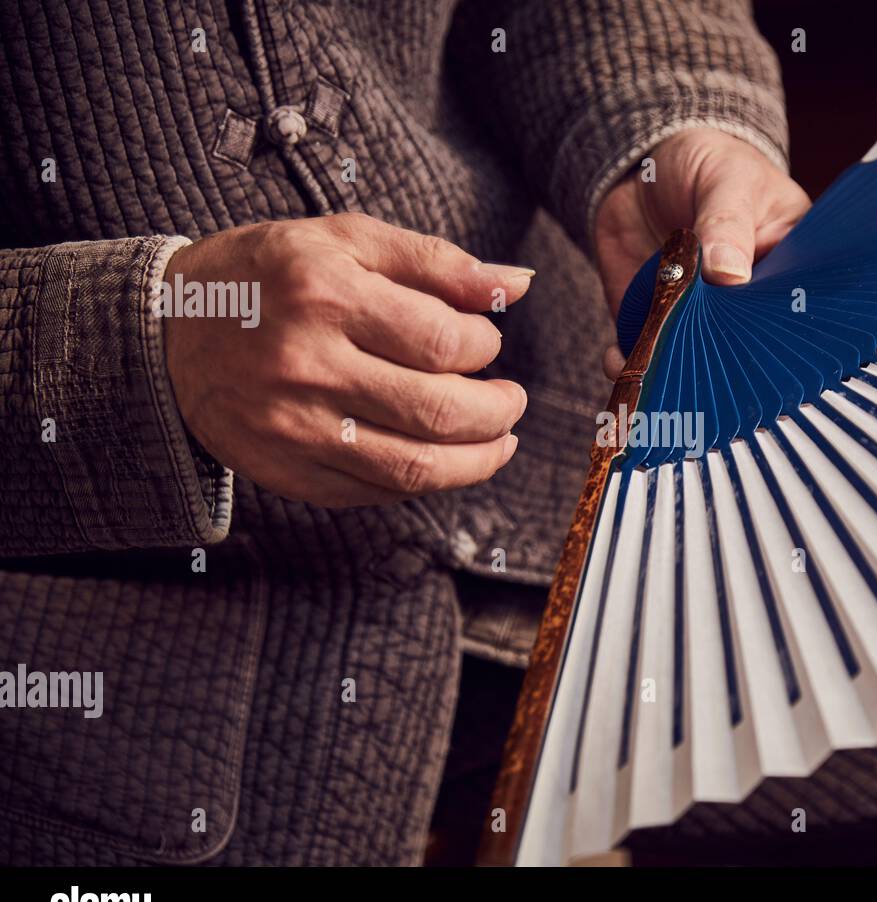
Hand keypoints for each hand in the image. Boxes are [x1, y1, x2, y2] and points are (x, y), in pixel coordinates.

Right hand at [162, 213, 532, 506]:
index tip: (487, 342)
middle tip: (511, 400)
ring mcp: (293, 428)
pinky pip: (377, 492)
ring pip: (415, 467)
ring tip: (499, 439)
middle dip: (497, 412)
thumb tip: (516, 284)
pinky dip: (425, 481)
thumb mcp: (345, 242)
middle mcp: (306, 366)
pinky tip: (443, 457)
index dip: (484, 346)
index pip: (441, 340)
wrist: (167, 329)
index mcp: (325, 295)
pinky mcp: (287, 472)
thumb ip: (435, 262)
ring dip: (479, 460)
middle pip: (438, 412)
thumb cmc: (268, 276)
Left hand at [593, 127, 810, 378]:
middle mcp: (747, 301)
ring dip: (672, 369)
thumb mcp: (725, 179)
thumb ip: (726, 222)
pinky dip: (631, 362)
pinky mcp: (659, 322)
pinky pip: (649, 353)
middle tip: (699, 365)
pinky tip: (618, 361)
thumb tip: (730, 274)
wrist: (644, 169)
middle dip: (720, 360)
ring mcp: (702, 316)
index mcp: (787, 266)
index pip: (791, 309)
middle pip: (743, 344)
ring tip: (654, 373)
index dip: (774, 332)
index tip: (751, 343)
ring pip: (694, 358)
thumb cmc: (708, 162)